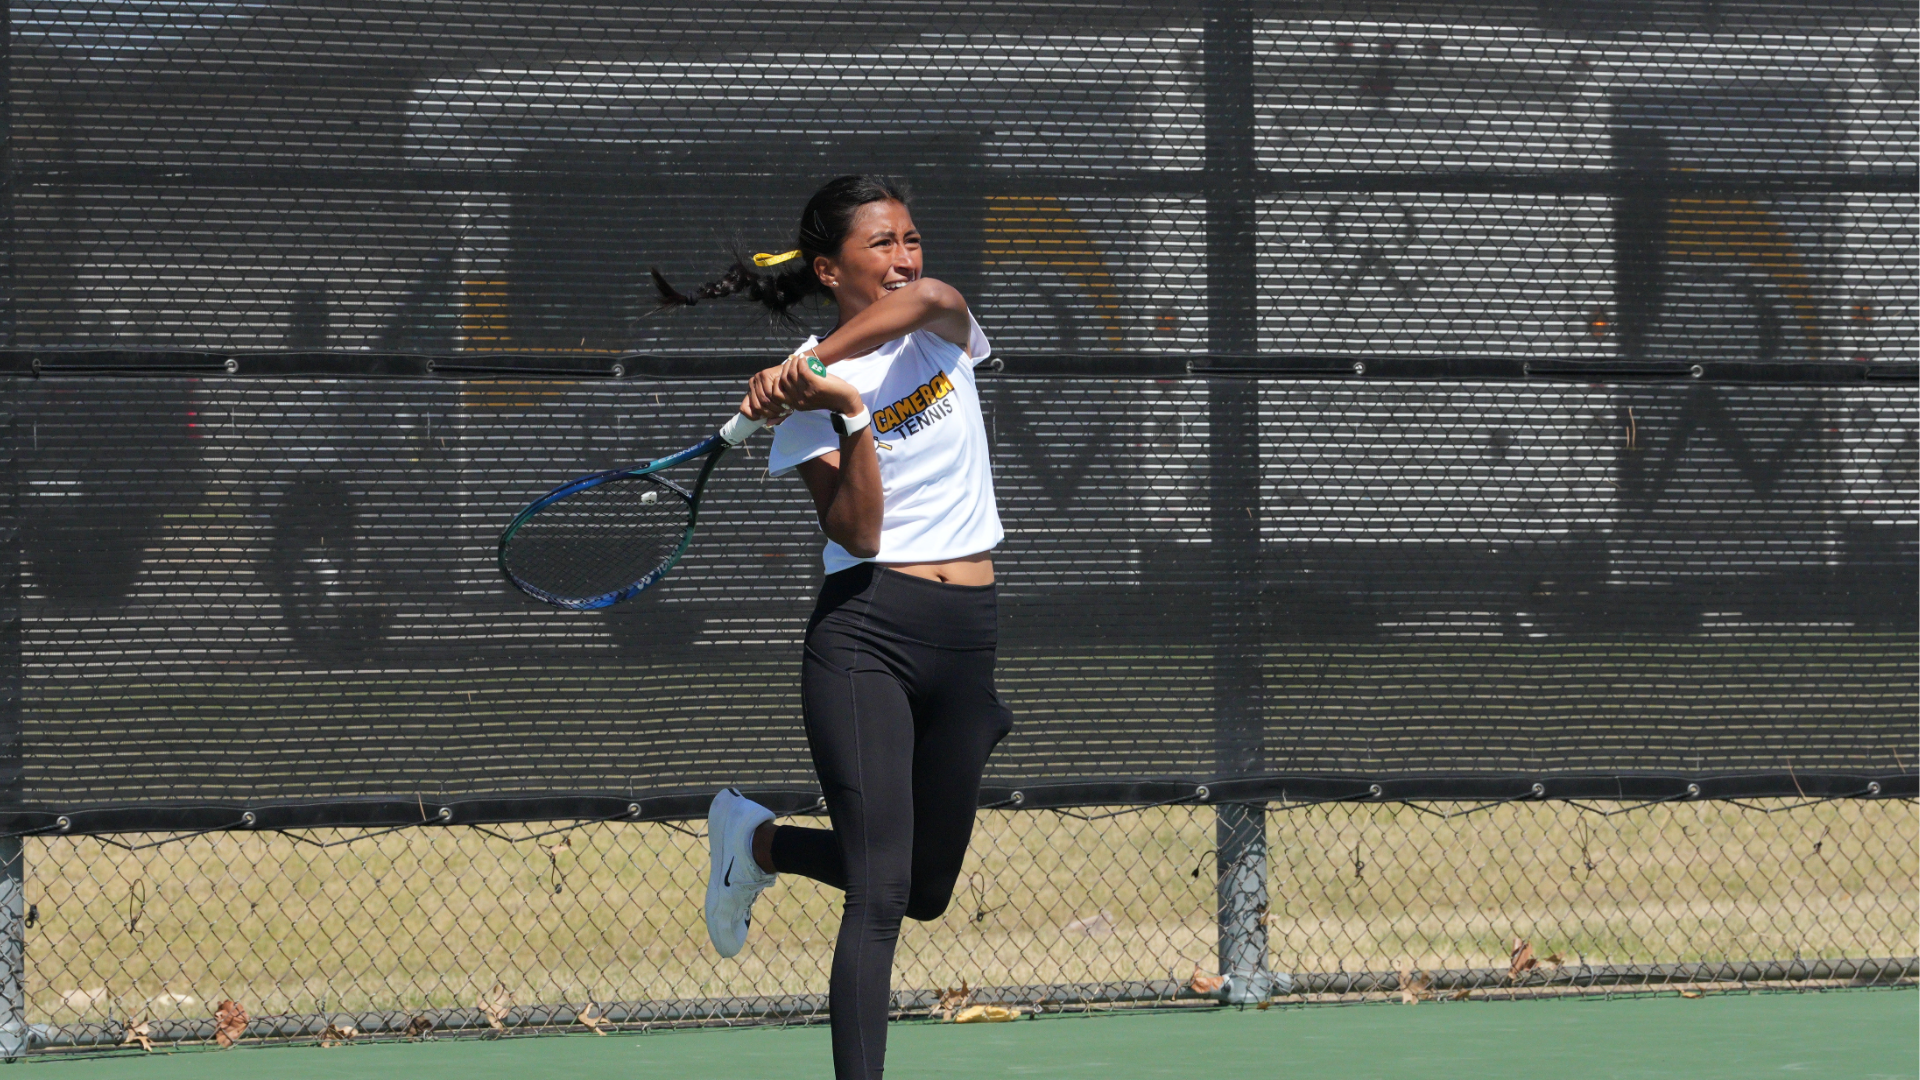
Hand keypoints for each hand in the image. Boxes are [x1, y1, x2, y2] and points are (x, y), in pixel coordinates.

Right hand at [739, 354, 861, 424]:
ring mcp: (807, 393)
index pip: (776, 390)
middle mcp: (799, 401)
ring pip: (792, 373)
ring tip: (800, 358)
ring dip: (795, 362)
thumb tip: (785, 376)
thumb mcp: (809, 395)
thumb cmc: (828, 395)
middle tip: (793, 360)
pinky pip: (803, 369)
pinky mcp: (816, 385)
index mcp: (795, 404)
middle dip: (787, 367)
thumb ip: (798, 389)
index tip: (786, 369)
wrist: (846, 401)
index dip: (779, 377)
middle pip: (784, 379)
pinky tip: (806, 358)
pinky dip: (803, 361)